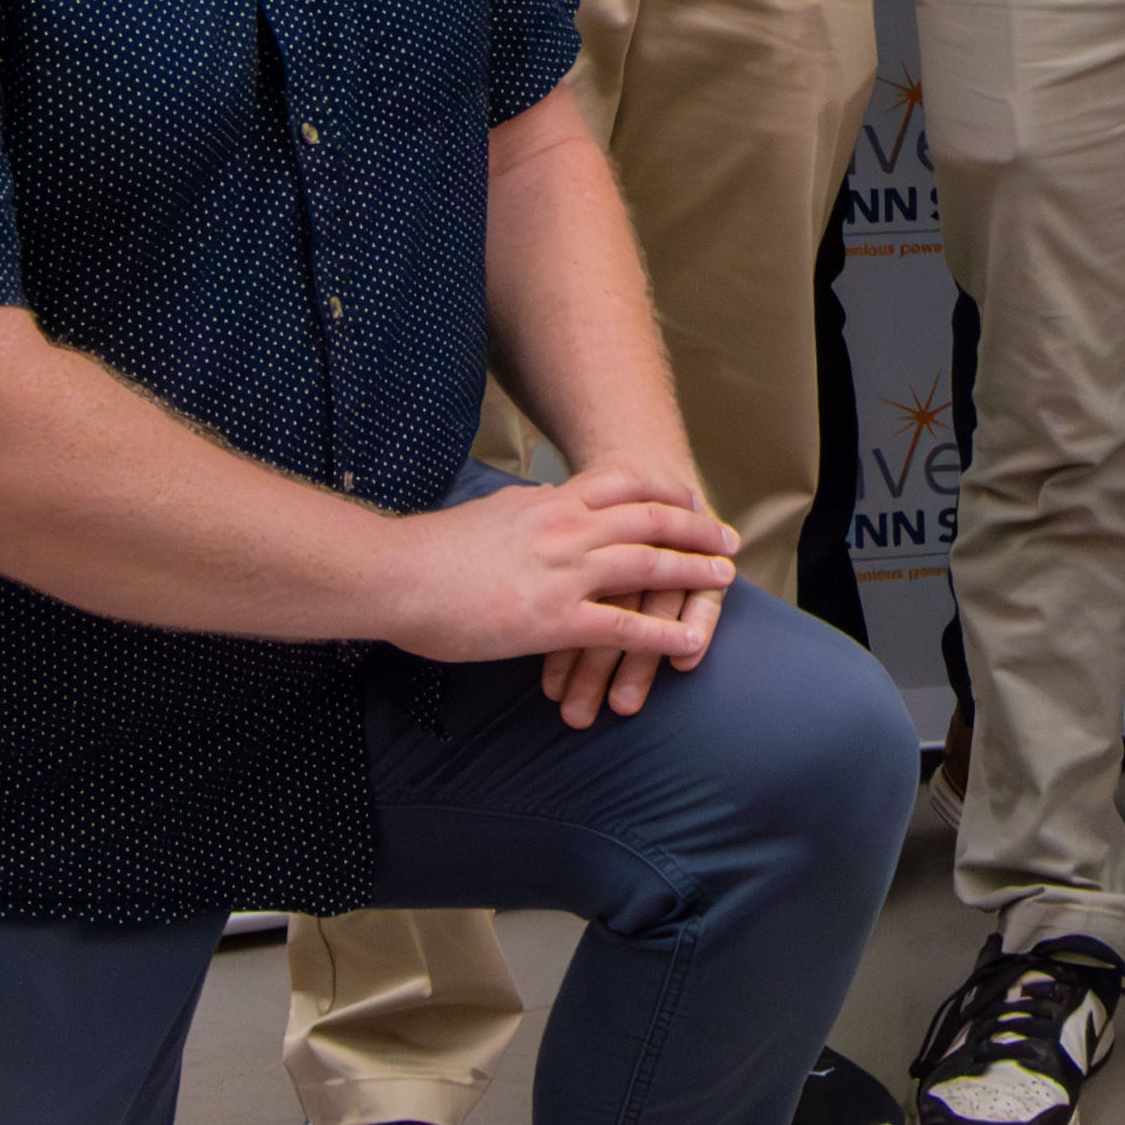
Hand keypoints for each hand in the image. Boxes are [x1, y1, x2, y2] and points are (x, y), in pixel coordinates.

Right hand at [377, 467, 736, 708]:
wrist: (398, 576)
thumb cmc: (435, 548)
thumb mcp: (496, 509)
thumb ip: (533, 506)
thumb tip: (553, 498)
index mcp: (551, 502)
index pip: (625, 483)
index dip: (667, 490)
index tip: (691, 496)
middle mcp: (568, 529)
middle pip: (651, 520)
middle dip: (696, 528)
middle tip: (726, 538)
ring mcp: (565, 574)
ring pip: (649, 566)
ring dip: (694, 572)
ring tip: (726, 579)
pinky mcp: (554, 620)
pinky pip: (623, 627)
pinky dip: (662, 633)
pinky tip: (689, 641)